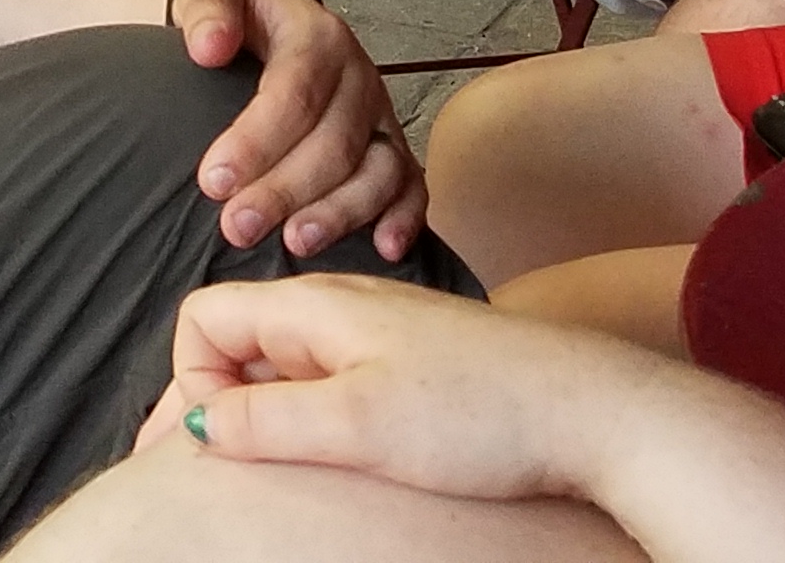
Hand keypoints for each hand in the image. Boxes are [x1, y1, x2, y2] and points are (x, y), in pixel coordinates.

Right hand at [132, 276, 636, 500]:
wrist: (592, 410)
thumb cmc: (479, 414)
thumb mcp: (358, 423)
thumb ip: (268, 418)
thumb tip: (199, 424)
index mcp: (316, 305)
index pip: (205, 319)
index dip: (192, 383)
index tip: (217, 450)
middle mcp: (341, 306)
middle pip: (241, 341)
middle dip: (213, 403)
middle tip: (203, 478)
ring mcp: (381, 333)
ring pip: (287, 363)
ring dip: (260, 412)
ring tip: (266, 472)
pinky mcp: (415, 363)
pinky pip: (333, 380)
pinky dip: (308, 415)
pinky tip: (330, 457)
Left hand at [167, 0, 422, 259]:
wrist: (262, 16)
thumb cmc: (236, 11)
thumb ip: (207, 6)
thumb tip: (209, 46)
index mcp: (318, 35)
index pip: (295, 93)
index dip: (256, 141)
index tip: (213, 180)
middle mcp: (358, 76)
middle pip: (334, 142)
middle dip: (286, 190)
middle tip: (238, 226)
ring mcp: (379, 115)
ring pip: (378, 170)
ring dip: (340, 213)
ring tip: (295, 242)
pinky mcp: (389, 147)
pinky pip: (410, 184)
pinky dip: (404, 218)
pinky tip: (384, 248)